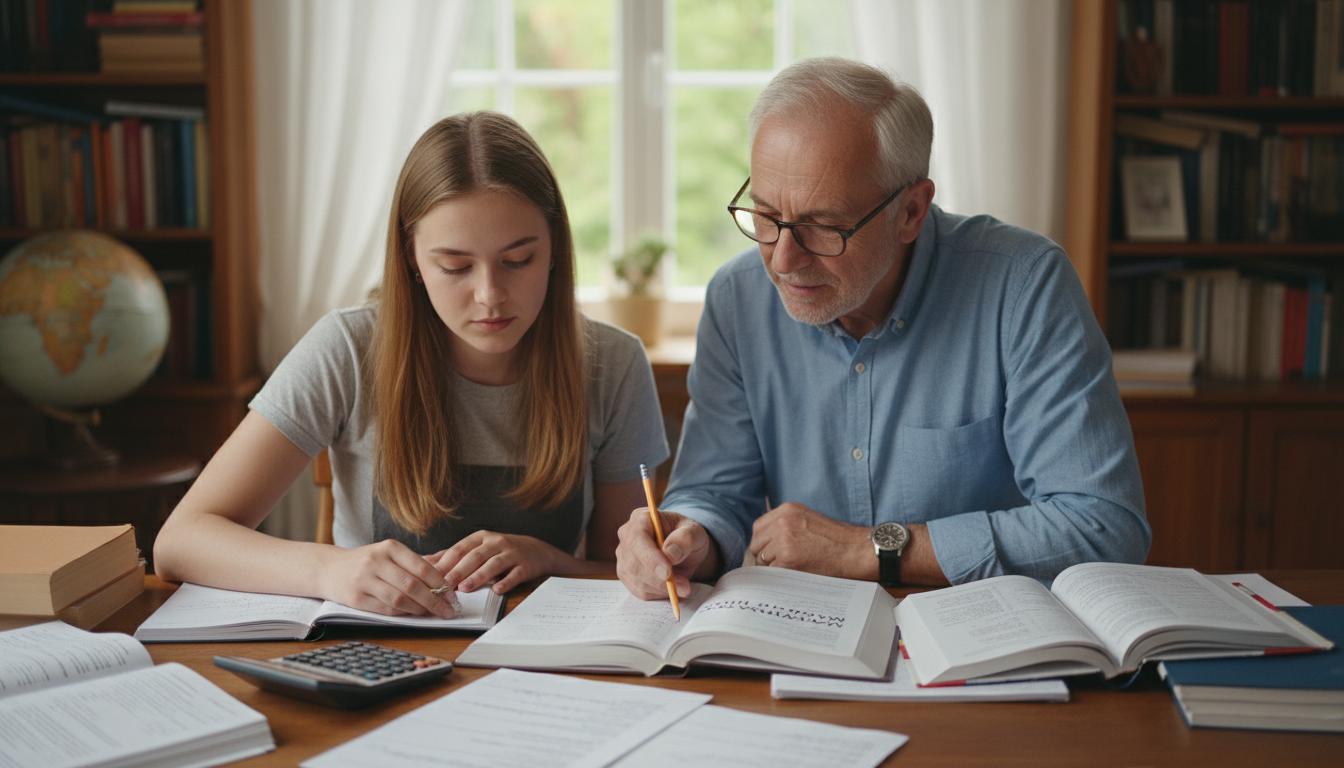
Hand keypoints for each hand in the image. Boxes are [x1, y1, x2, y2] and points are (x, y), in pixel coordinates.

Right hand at [321, 539, 457, 617]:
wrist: (329, 568)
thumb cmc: (367, 562)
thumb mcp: (389, 553)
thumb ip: (415, 562)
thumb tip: (447, 571)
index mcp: (389, 547)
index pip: (421, 566)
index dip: (441, 583)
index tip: (452, 595)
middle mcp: (376, 561)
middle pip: (412, 585)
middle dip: (435, 600)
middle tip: (448, 610)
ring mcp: (364, 580)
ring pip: (400, 599)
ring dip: (420, 609)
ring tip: (432, 613)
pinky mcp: (356, 598)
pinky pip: (386, 609)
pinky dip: (403, 613)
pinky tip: (413, 614)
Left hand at [428, 531, 560, 594]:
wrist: (536, 551)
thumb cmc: (500, 552)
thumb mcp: (477, 548)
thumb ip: (452, 555)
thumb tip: (424, 561)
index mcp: (481, 537)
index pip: (460, 548)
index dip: (446, 562)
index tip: (432, 576)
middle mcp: (496, 542)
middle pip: (475, 556)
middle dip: (459, 570)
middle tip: (445, 584)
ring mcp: (512, 553)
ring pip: (494, 564)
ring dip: (479, 576)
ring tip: (465, 588)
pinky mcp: (525, 566)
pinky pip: (515, 574)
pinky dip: (505, 582)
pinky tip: (496, 590)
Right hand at [615, 507, 710, 599]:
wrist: (682, 547)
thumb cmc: (686, 535)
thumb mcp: (695, 532)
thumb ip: (685, 539)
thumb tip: (670, 554)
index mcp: (641, 518)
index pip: (637, 538)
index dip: (650, 557)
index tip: (667, 573)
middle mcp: (627, 537)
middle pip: (634, 563)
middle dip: (659, 579)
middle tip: (684, 586)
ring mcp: (624, 557)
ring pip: (637, 580)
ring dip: (662, 588)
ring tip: (683, 586)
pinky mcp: (627, 575)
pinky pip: (639, 591)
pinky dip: (658, 593)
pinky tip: (671, 587)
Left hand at [748, 502, 873, 579]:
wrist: (856, 550)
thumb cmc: (838, 540)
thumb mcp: (809, 520)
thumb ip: (787, 525)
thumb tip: (767, 542)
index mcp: (787, 510)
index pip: (759, 527)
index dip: (764, 542)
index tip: (770, 552)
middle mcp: (782, 522)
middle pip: (756, 543)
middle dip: (765, 555)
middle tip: (780, 564)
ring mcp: (783, 540)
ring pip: (762, 559)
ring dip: (773, 567)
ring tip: (793, 569)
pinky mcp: (787, 559)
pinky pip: (772, 571)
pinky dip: (780, 576)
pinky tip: (795, 575)